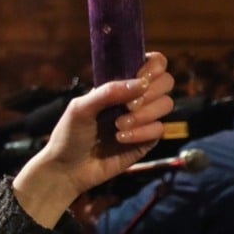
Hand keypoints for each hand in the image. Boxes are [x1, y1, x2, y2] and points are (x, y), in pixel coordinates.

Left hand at [12, 52, 175, 227]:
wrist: (67, 169)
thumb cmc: (69, 135)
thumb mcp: (80, 109)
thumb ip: (108, 92)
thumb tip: (141, 83)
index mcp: (119, 85)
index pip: (152, 64)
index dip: (154, 66)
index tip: (142, 77)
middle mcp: (134, 99)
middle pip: (166, 82)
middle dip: (151, 92)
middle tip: (127, 106)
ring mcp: (143, 119)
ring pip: (166, 104)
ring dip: (144, 114)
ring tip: (118, 126)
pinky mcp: (146, 140)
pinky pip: (159, 129)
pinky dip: (141, 132)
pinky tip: (120, 138)